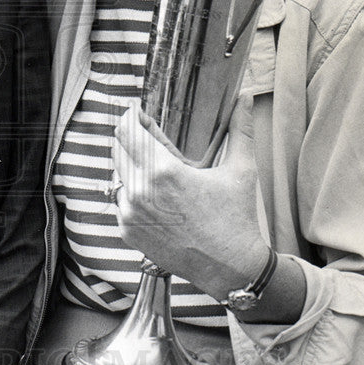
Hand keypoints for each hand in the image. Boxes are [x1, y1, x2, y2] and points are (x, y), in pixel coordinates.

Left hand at [112, 95, 267, 301]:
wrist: (230, 268)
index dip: (131, 117)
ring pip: (118, 175)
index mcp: (163, 171)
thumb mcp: (241, 170)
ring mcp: (129, 213)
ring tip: (157, 170)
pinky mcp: (126, 231)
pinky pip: (120, 200)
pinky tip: (156, 196)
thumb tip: (245, 96)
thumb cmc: (237, 218)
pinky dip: (132, 193)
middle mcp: (140, 191)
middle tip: (148, 136)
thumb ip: (241, 129)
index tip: (137, 113)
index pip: (128, 130)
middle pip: (118, 148)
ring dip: (132, 166)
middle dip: (131, 138)